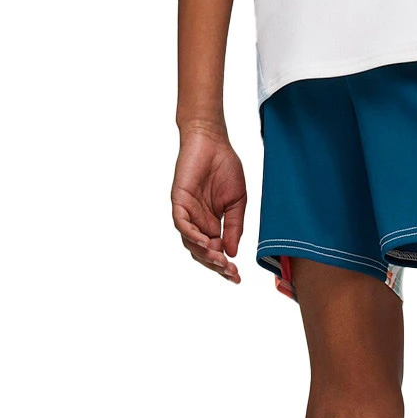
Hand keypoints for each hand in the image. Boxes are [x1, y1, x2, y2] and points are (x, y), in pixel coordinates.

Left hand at [171, 125, 246, 282]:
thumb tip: (232, 253)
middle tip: (230, 272)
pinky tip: (206, 243)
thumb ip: (234, 228)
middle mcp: (197, 221)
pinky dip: (192, 235)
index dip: (224, 266)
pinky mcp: (179, 200)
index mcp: (212, 224)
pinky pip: (181, 223)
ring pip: (190, 242)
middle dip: (216, 265)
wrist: (214, 141)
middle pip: (202, 252)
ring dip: (205, 254)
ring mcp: (187, 212)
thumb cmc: (226, 167)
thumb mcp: (237, 203)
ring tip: (220, 261)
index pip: (215, 251)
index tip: (237, 276)